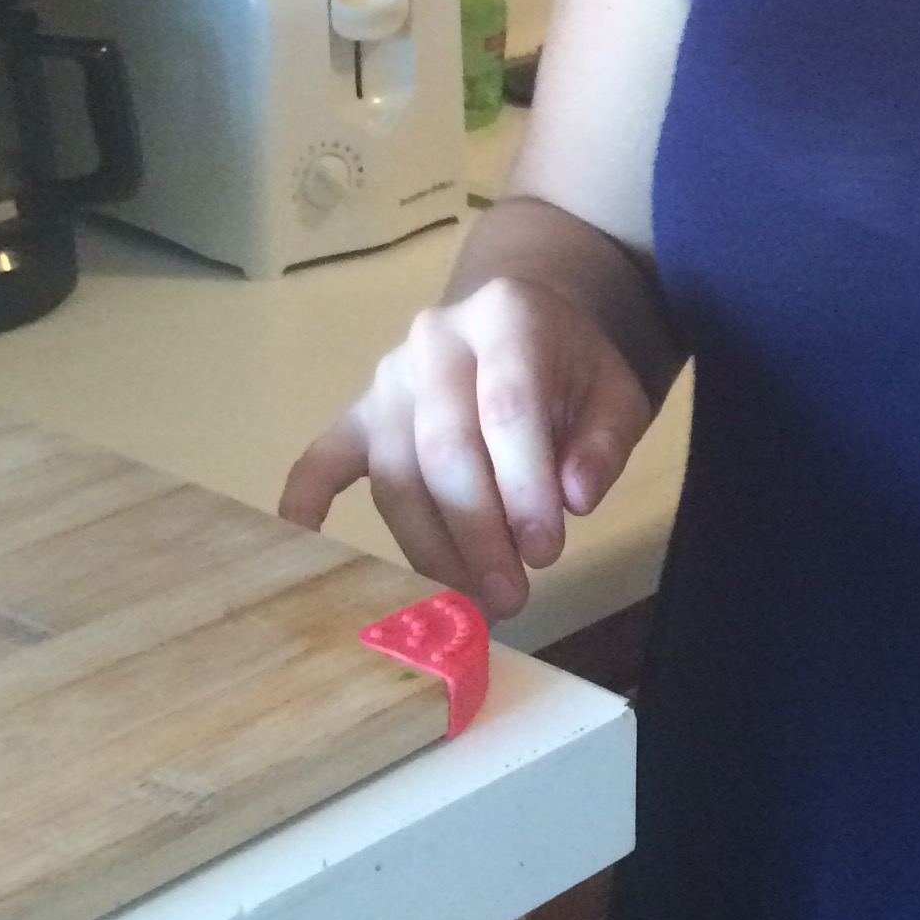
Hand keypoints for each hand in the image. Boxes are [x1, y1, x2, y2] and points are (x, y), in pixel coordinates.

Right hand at [279, 274, 655, 619]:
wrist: (523, 327)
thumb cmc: (572, 369)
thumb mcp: (616, 393)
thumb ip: (604, 443)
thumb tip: (573, 498)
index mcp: (505, 317)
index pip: (507, 409)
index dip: (523, 489)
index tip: (545, 554)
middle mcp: (435, 340)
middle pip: (443, 448)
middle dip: (477, 534)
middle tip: (510, 597)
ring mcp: (388, 379)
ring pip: (396, 475)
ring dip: (429, 548)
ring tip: (469, 602)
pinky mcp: (358, 415)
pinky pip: (321, 459)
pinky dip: (307, 501)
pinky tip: (303, 542)